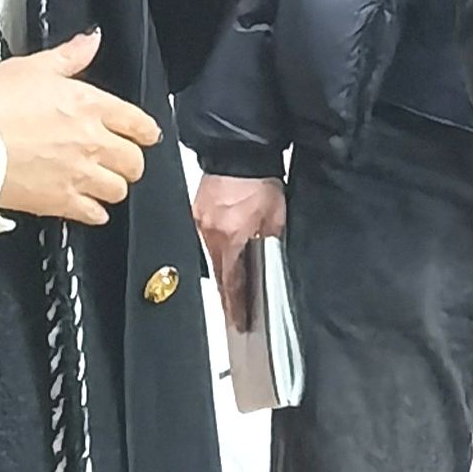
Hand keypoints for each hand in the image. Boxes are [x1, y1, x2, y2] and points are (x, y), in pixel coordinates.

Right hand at [0, 30, 159, 224]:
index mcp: (88, 105)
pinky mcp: (59, 202)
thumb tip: (91, 41)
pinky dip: (95, 213)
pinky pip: (94, 214)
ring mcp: (77, 174)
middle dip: (131, 160)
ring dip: (114, 186)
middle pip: (134, 160)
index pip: (137, 122)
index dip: (146, 130)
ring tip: (103, 182)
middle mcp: (90, 142)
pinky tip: (89, 207)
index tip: (147, 134)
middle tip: (122, 160)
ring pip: (118, 189)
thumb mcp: (32, 67)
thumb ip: (70, 56)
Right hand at [194, 172, 288, 332]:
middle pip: (218, 271)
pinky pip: (206, 236)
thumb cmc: (259, 178)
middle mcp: (208, 233)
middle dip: (227, 290)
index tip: (239, 321)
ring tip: (233, 280)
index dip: (235, 305)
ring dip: (223, 266)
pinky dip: (217, 246)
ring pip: (211, 255)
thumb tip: (271, 258)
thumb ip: (271, 241)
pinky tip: (226, 247)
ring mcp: (199, 221)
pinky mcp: (196, 209)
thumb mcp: (276, 216)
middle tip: (235, 309)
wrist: (240, 150)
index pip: (231, 282)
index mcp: (229, 238)